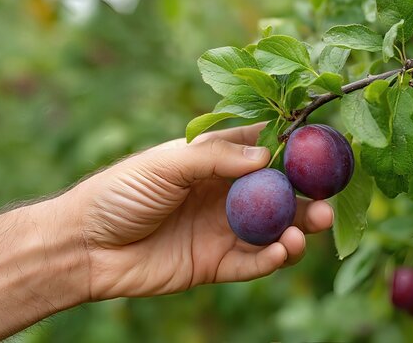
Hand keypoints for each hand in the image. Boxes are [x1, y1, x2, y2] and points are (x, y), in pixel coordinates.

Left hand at [76, 123, 333, 299]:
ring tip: (310, 227)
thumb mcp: (167, 163)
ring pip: (272, 229)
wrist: (85, 246)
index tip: (321, 149)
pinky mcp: (216, 263)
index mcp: (213, 163)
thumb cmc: (120, 192)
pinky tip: (283, 250)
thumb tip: (267, 156)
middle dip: (305, 196)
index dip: (292, 149)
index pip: (261, 151)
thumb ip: (216, 158)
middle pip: (276, 194)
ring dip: (297, 228)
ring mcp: (222, 230)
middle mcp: (224, 195)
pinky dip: (272, 258)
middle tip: (327, 201)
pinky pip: (253, 262)